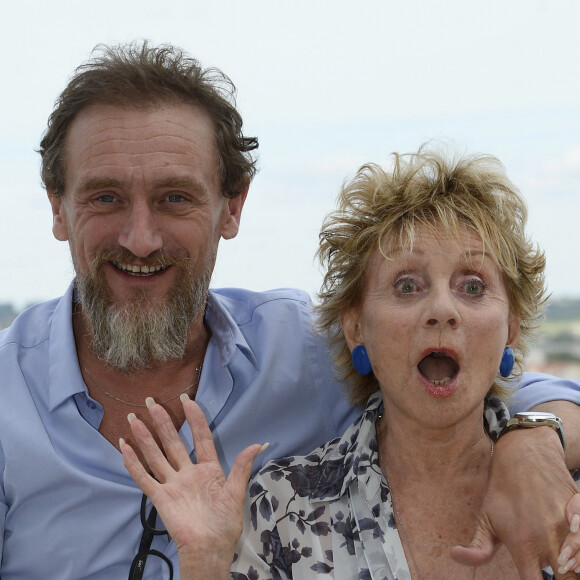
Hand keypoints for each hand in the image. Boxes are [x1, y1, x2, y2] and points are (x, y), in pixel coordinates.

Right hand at [121, 394, 265, 579]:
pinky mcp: (160, 498)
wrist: (210, 549)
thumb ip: (242, 466)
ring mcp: (173, 484)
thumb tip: (259, 444)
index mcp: (209, 469)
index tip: (187, 400)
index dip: (195, 419)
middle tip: (152, 402)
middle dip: (163, 422)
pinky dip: (133, 464)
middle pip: (173, 442)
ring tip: (134, 419)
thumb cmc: (225, 523)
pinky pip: (144, 478)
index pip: (200, 438)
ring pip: (156, 455)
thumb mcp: (236, 492)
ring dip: (145, 438)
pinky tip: (124, 448)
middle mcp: (188, 472)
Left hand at [451, 426, 578, 578]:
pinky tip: (572, 536)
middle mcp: (548, 539)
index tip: (533, 579)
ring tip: (563, 561)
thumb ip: (478, 547)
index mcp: (524, 546)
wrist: (524, 454)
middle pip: (566, 579)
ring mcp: (567, 526)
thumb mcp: (485, 517)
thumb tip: (455, 556)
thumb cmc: (502, 489)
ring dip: (575, 564)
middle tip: (553, 568)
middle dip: (561, 579)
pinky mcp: (579, 511)